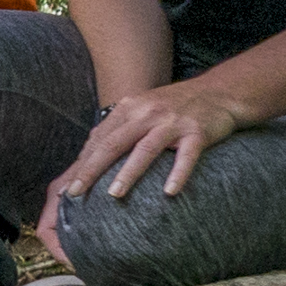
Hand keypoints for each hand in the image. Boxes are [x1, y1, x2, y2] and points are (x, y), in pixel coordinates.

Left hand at [46, 78, 259, 224]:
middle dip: (91, 169)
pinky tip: (169, 192)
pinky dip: (178, 173)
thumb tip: (85, 156)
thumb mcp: (141, 110)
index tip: (64, 187)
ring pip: (145, 149)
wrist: (220, 91)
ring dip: (129, 172)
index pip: (99, 139)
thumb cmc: (174, 107)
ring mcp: (172, 122)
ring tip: (114, 194)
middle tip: (74, 192)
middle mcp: (147, 113)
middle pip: (113, 144)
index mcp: (129, 108)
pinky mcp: (197, 132)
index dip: (81, 163)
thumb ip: (117, 130)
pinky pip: (187, 156)